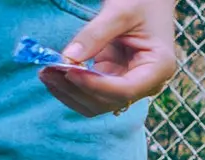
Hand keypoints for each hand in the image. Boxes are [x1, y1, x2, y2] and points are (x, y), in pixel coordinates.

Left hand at [40, 0, 179, 117]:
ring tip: (45, 72)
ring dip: (66, 92)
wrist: (146, 1)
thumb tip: (68, 58)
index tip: (68, 71)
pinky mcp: (111, 84)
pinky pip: (87, 94)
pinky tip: (51, 74)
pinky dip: (68, 88)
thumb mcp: (121, 11)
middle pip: (105, 102)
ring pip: (93, 104)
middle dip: (74, 89)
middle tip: (48, 71)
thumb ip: (96, 34)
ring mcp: (127, 86)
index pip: (124, 90)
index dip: (94, 85)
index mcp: (158, 68)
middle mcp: (145, 84)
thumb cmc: (141, 2)